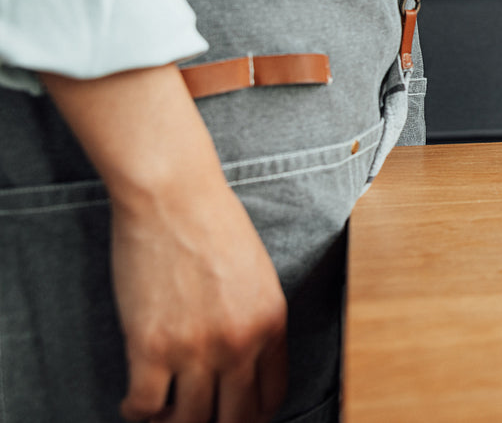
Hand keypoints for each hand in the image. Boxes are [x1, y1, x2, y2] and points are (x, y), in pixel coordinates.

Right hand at [110, 176, 286, 422]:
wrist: (174, 196)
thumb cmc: (214, 224)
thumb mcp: (258, 275)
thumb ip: (257, 320)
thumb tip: (244, 361)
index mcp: (272, 323)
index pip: (271, 396)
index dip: (251, 414)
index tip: (234, 413)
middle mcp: (239, 343)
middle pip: (235, 419)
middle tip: (196, 416)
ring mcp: (195, 348)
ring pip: (188, 421)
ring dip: (174, 422)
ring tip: (164, 411)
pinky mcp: (149, 346)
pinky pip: (144, 406)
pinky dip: (138, 412)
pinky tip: (135, 401)